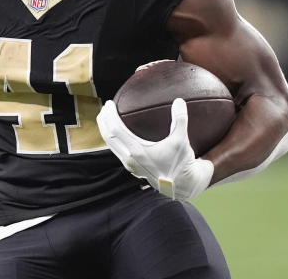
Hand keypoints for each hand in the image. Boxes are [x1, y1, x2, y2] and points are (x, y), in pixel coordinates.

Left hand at [97, 98, 212, 200]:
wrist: (183, 187)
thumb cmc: (181, 164)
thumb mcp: (181, 141)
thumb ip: (179, 120)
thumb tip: (179, 101)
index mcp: (137, 151)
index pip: (115, 130)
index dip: (110, 115)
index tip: (109, 104)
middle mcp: (130, 159)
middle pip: (108, 137)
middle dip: (104, 121)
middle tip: (105, 108)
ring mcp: (130, 165)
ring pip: (111, 145)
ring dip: (106, 131)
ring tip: (107, 118)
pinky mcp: (133, 169)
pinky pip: (117, 151)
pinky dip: (114, 140)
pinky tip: (118, 134)